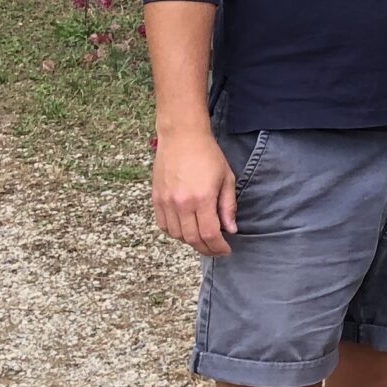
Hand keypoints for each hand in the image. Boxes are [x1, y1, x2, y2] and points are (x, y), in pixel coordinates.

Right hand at [154, 126, 236, 254]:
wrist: (182, 136)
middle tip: (216, 250)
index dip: (218, 247)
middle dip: (206, 248)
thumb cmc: (208, 155)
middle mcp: (181, 203)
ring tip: (203, 239)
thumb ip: (228, 206)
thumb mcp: (227, 178)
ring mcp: (166, 202)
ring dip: (190, 241)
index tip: (226, 250)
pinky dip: (174, 232)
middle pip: (192, 238)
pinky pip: (163, 225)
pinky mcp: (156, 198)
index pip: (210, 234)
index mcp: (202, 198)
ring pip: (177, 235)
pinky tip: (185, 230)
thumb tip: (231, 229)